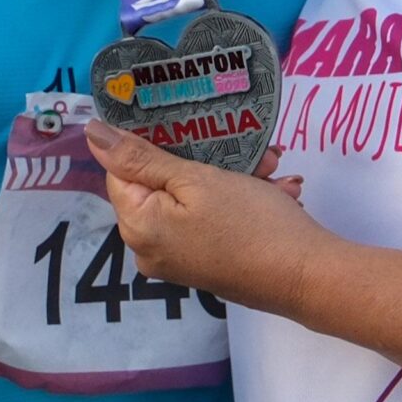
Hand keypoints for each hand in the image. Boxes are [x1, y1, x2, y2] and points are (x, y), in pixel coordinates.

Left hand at [84, 124, 326, 316]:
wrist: (309, 277)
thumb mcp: (196, 180)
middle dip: (207, 158)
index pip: (122, 170)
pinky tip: (276, 189)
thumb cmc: (250, 224)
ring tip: (270, 165)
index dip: (155, 143)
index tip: (190, 124)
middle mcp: (150, 248)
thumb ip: (141, 157)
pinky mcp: (208, 263)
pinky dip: (242, 199)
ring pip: (196, 198)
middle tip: (247, 147)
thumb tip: (92, 134)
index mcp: (137, 227)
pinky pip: (213, 220)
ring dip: (234, 176)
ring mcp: (180, 259)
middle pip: (162, 183)